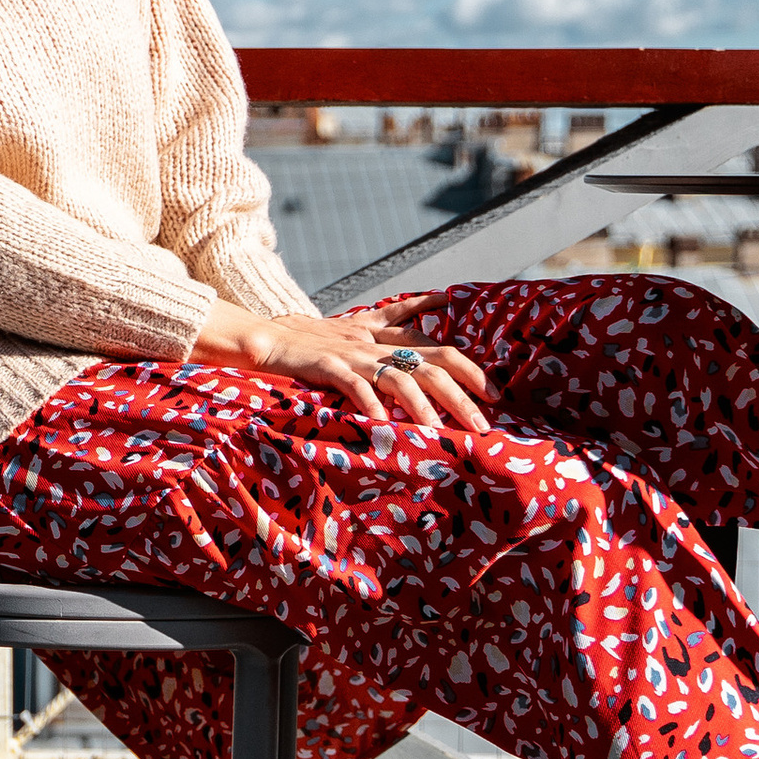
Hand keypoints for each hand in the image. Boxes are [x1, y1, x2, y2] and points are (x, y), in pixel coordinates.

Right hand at [190, 296, 496, 433]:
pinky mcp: (326, 364)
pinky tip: (384, 423)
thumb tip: (426, 328)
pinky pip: (354, 384)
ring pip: (401, 376)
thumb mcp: (356, 329)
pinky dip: (371, 402)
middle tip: (482, 424)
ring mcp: (352, 353)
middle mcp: (375, 343)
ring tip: (440, 431)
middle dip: (462, 394)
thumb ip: (390, 327)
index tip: (493, 395)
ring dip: (425, 406)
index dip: (471, 369)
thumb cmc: (310, 341)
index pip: (440, 347)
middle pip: (432, 363)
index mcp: (385, 336)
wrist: (264, 338)